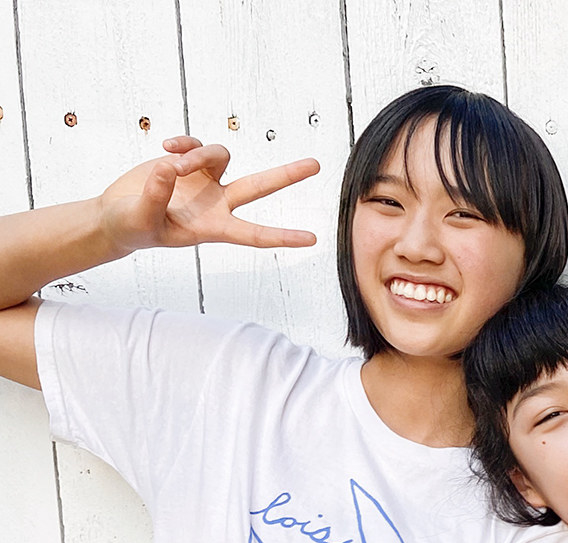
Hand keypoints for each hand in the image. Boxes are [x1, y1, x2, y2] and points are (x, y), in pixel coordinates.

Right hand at [96, 136, 317, 257]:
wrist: (117, 215)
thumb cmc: (133, 227)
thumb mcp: (142, 219)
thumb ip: (155, 197)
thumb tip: (170, 168)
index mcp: (214, 227)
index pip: (254, 234)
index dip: (282, 237)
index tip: (312, 240)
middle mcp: (217, 203)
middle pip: (260, 186)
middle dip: (287, 175)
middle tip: (316, 165)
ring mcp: (205, 181)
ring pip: (220, 156)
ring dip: (197, 154)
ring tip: (172, 162)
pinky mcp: (189, 163)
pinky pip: (196, 145)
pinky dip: (184, 144)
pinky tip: (165, 147)